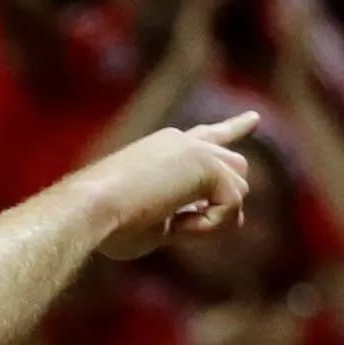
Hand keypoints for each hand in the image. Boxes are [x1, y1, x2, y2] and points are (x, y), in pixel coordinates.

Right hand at [81, 113, 256, 261]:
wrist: (89, 208)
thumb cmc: (109, 224)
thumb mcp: (154, 223)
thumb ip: (185, 216)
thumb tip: (225, 221)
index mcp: (166, 148)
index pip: (207, 135)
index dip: (233, 128)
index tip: (254, 118)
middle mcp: (183, 142)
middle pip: (236, 166)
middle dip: (224, 202)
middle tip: (181, 226)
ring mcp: (196, 149)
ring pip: (238, 189)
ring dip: (212, 219)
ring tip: (172, 225)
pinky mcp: (207, 163)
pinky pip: (232, 206)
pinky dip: (209, 226)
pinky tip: (177, 224)